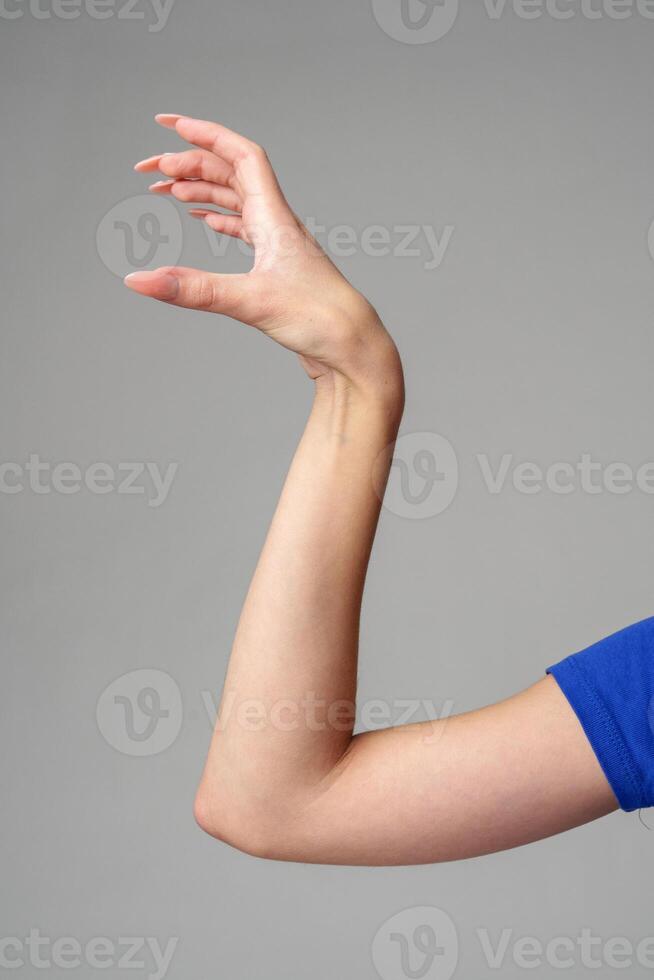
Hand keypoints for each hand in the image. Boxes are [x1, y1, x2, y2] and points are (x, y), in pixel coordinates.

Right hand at [125, 114, 400, 391]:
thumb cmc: (320, 320)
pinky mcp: (279, 269)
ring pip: (236, 200)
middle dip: (188, 164)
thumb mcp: (250, 302)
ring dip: (200, 190)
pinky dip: (219, 218)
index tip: (168, 125)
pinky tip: (204, 221)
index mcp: (275, 217)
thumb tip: (137, 281)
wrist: (353, 350)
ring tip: (165, 192)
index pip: (239, 155)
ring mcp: (279, 245)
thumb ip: (192, 290)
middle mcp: (278, 223)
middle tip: (148, 171)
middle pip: (230, 174)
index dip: (204, 134)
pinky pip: (245, 228)